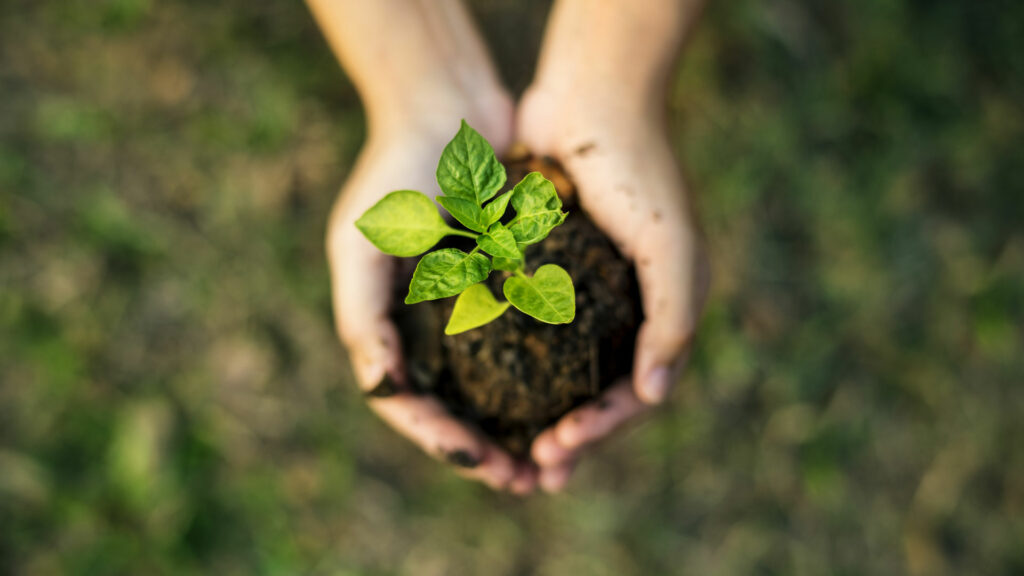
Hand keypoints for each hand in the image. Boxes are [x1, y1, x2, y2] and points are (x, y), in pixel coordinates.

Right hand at [325, 98, 539, 492]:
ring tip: (556, 457)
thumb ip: (363, 318)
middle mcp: (429, 325)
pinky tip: (576, 398)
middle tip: (527, 480)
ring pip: (497, 385)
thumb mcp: (362, 244)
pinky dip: (547, 375)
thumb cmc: (395, 173)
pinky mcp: (511, 283)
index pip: (409, 403)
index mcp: (389, 326)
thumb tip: (382, 387)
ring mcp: (471, 307)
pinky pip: (530, 341)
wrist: (448, 107)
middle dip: (487, 450)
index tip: (483, 462)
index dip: (442, 441)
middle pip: (457, 407)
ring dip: (522, 425)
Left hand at [515, 84, 710, 491]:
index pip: (634, 393)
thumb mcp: (671, 248)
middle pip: (596, 394)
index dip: (599, 429)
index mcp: (660, 313)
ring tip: (511, 451)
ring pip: (561, 374)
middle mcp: (625, 311)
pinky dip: (515, 366)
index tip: (558, 451)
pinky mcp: (547, 273)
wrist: (593, 97)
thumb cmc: (640, 172)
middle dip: (570, 439)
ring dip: (539, 415)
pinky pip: (531, 332)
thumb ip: (673, 321)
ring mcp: (585, 295)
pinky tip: (486, 390)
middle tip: (533, 474)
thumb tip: (654, 395)